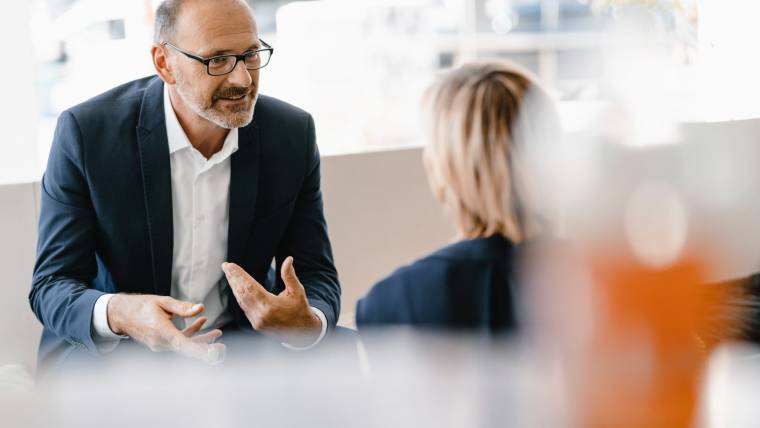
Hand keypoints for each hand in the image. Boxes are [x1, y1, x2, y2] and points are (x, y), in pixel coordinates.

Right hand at [107, 294, 224, 362]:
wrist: (122, 315)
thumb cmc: (141, 306)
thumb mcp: (162, 302)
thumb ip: (182, 307)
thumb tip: (201, 308)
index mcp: (161, 331)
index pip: (182, 344)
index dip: (198, 349)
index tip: (212, 352)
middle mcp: (160, 342)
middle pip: (187, 349)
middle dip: (206, 349)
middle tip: (223, 348)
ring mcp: (160, 345)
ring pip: (185, 346)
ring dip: (201, 340)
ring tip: (218, 332)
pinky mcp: (161, 344)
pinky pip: (179, 342)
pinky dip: (191, 334)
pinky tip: (202, 322)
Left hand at [222, 257, 321, 346]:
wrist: (303, 333)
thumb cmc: (300, 310)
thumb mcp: (297, 291)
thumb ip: (289, 275)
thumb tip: (288, 259)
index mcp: (270, 306)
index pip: (249, 287)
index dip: (239, 275)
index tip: (230, 265)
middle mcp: (260, 315)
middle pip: (242, 293)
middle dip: (233, 278)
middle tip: (226, 266)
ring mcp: (257, 321)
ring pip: (241, 301)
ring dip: (234, 286)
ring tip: (229, 274)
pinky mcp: (256, 325)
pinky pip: (244, 308)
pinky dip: (239, 296)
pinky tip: (236, 288)